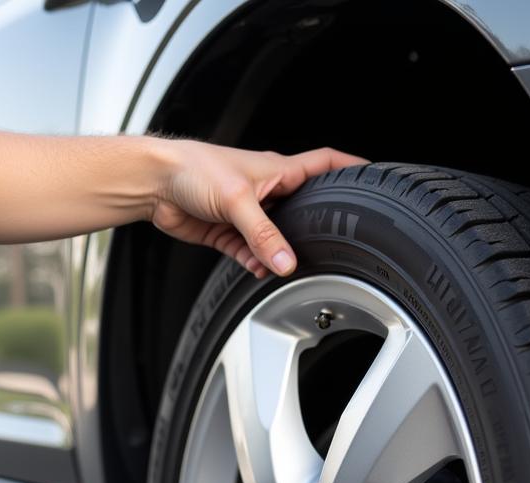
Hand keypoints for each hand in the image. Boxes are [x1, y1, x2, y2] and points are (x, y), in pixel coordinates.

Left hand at [149, 138, 367, 277]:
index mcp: (277, 170)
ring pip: (276, 239)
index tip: (375, 181)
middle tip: (330, 245)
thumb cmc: (192, 169)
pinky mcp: (229, 233)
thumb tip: (285, 263)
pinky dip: (256, 264)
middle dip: (315, 228)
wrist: (153, 184)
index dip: (351, 170)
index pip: (325, 164)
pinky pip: (252, 254)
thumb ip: (263, 235)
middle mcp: (267, 190)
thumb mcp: (236, 201)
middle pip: (303, 211)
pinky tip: (257, 271)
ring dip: (278, 255)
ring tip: (281, 268)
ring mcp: (248, 213)